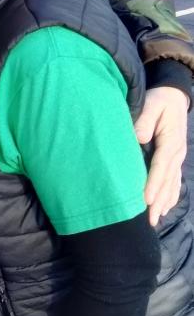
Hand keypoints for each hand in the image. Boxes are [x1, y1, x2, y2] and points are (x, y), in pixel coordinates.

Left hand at [135, 85, 189, 224]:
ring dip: (164, 202)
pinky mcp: (175, 159)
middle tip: (149, 219)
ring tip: (155, 218)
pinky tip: (165, 207)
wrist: (173, 95)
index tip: (146, 200)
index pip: (160, 167)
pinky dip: (170, 195)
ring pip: (171, 184)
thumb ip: (144, 120)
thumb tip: (139, 138)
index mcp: (170, 142)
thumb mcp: (152, 104)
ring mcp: (177, 158)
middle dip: (158, 201)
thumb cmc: (159, 100)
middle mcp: (176, 153)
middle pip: (166, 181)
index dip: (153, 184)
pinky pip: (175, 180)